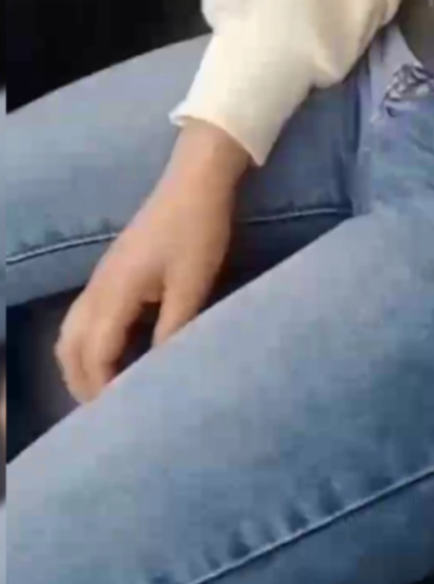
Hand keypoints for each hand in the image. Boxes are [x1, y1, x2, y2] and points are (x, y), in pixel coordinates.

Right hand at [56, 121, 249, 402]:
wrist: (196, 181)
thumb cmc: (198, 232)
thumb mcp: (192, 287)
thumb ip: (173, 332)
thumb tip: (161, 374)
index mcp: (114, 293)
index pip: (94, 355)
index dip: (102, 391)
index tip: (120, 419)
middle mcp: (97, 287)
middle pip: (69, 347)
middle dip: (82, 383)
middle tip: (109, 414)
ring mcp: (101, 277)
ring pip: (72, 330)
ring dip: (82, 363)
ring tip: (109, 390)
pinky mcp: (113, 270)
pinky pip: (85, 316)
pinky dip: (89, 344)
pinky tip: (118, 354)